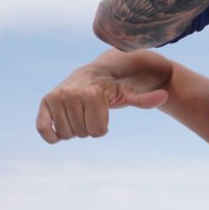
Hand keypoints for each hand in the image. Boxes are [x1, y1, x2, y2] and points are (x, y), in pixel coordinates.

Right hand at [36, 69, 167, 143]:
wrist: (91, 74)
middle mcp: (71, 94)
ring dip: (74, 130)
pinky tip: (58, 132)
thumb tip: (165, 97)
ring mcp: (56, 98)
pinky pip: (43, 129)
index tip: (104, 114)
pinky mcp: (45, 103)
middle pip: (82, 133)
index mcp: (92, 94)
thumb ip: (144, 100)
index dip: (103, 128)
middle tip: (91, 113)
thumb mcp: (129, 94)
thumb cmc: (112, 87)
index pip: (98, 132)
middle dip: (89, 128)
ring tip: (80, 114)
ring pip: (66, 134)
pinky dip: (51, 135)